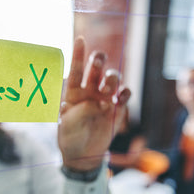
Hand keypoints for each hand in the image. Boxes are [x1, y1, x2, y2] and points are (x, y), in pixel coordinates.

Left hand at [58, 37, 130, 170]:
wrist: (83, 154)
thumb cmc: (70, 137)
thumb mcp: (68, 124)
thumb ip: (82, 111)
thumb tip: (101, 104)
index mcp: (74, 91)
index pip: (76, 69)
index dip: (78, 54)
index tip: (80, 39)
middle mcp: (90, 91)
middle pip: (97, 68)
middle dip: (99, 60)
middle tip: (99, 60)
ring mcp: (105, 98)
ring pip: (113, 78)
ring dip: (112, 78)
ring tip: (107, 90)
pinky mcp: (117, 108)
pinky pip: (124, 94)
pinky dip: (124, 92)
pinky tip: (120, 97)